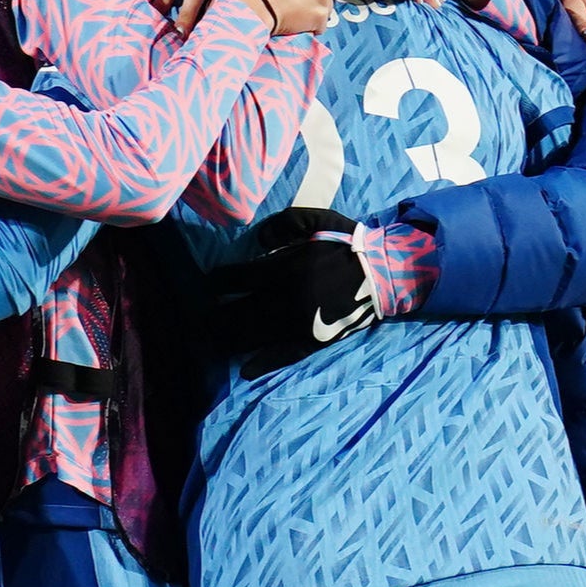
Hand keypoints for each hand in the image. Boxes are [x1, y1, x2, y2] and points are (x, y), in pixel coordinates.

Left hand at [213, 209, 374, 377]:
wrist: (383, 274)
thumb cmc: (347, 244)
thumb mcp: (318, 218)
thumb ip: (283, 223)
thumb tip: (257, 240)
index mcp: (284, 269)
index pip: (236, 279)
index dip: (217, 282)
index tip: (209, 284)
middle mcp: (285, 300)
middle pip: (235, 314)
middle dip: (213, 316)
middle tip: (202, 317)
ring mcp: (297, 325)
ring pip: (251, 338)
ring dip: (227, 340)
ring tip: (214, 339)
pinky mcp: (312, 342)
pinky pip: (281, 357)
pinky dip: (260, 365)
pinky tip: (245, 369)